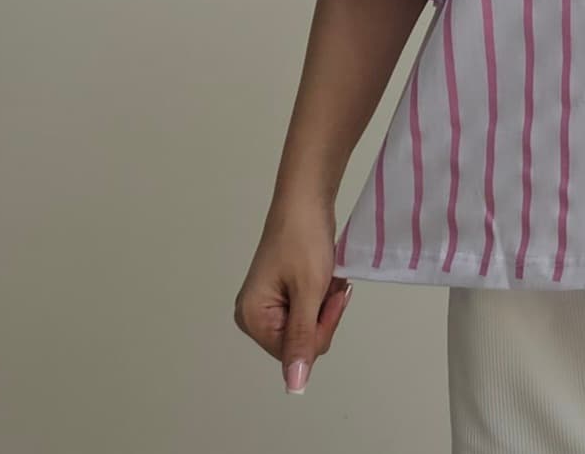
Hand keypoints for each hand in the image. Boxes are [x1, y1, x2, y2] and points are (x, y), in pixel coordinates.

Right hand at [233, 197, 352, 394]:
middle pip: (300, 341)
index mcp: (252, 319)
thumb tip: (295, 387)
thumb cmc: (305, 239)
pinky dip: (320, 295)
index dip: (320, 329)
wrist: (306, 197)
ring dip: (324, 304)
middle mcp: (253, 316)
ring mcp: (266, 304)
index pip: (294, 353)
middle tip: (330, 285)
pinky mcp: (279, 292)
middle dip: (323, 316)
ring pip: (307, 325)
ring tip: (327, 276)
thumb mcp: (309, 291)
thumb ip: (303, 338)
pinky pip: (305, 309)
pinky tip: (324, 275)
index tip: (331, 298)